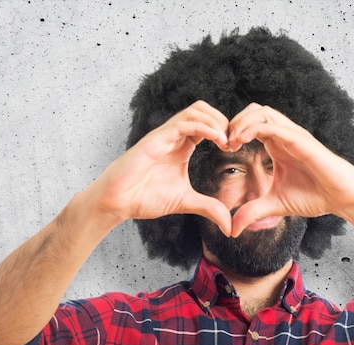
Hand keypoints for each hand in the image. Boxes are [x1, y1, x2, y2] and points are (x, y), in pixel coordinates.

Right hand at [88, 101, 232, 235]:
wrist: (118, 201)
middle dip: (224, 121)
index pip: (208, 124)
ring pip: (195, 110)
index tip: (235, 149)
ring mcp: (165, 135)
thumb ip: (208, 208)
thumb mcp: (186, 202)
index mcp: (182, 146)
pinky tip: (217, 140)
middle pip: (203, 109)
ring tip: (226, 141)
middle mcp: (174, 136)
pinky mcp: (156, 139)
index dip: (225, 131)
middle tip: (233, 142)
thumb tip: (229, 225)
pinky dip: (204, 127)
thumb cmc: (145, 197)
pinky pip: (184, 123)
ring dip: (216, 121)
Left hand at [226, 103, 353, 236]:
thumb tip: (231, 229)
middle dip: (234, 122)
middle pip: (254, 111)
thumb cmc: (315, 197)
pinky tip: (239, 142)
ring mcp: (293, 136)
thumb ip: (252, 212)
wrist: (343, 198)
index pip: (251, 124)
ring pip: (262, 112)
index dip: (233, 131)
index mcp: (278, 145)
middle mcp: (284, 136)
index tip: (223, 149)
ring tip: (229, 141)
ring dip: (241, 122)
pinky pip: (273, 126)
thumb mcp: (274, 205)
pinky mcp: (301, 141)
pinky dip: (253, 128)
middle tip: (222, 142)